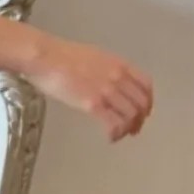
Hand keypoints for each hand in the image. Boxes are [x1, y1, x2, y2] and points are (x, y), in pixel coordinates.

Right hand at [27, 35, 153, 141]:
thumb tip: (110, 82)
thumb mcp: (95, 57)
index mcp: (120, 64)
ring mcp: (107, 90)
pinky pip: (113, 123)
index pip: (146, 85)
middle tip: (133, 129)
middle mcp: (118, 77)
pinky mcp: (93, 103)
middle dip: (139, 119)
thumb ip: (108, 69)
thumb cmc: (62, 56)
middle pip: (141, 104)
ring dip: (127, 129)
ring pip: (130, 116)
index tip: (143, 112)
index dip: (147, 102)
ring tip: (119, 135)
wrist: (46, 57)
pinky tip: (110, 138)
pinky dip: (115, 134)